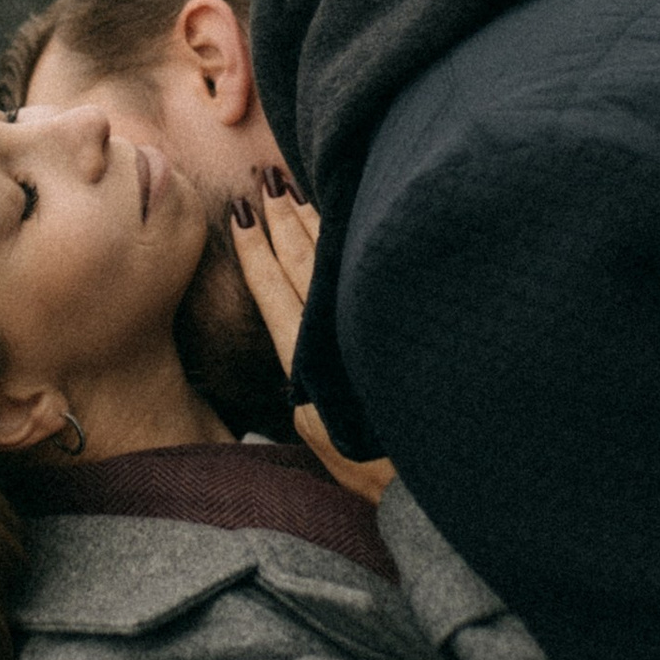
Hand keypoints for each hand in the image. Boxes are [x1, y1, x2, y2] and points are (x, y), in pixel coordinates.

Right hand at [226, 170, 396, 500]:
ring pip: (333, 258)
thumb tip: (298, 343)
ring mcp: (367, 322)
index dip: (254, 251)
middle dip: (281, 219)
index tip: (240, 214)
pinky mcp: (398, 321)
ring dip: (311, 219)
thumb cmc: (367, 462)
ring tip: (294, 187)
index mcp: (304, 360)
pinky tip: (343, 216)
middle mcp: (333, 333)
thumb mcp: (318, 430)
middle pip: (301, 262)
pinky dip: (350, 237)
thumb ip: (304, 381)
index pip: (271, 289)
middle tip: (265, 179)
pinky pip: (372, 265)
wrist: (420, 479)